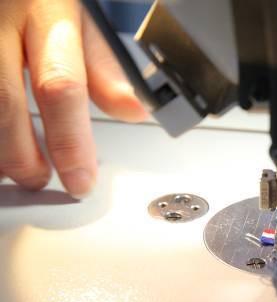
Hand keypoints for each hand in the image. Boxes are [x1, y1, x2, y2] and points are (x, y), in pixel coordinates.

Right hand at [0, 0, 146, 197]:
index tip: (81, 179)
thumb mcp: (84, 19)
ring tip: (20, 167)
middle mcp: (2, 21)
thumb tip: (134, 111)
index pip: (61, 86)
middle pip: (5, 102)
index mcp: (48, 11)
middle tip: (41, 179)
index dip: (71, 142)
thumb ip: (104, 66)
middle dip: (23, 155)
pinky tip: (2, 142)